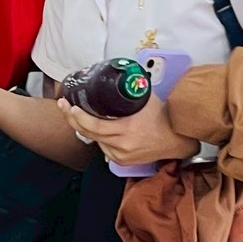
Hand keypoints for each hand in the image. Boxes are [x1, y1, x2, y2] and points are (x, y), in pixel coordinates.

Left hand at [58, 95, 196, 166]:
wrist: (177, 139)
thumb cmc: (163, 118)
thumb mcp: (144, 99)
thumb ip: (127, 92)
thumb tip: (111, 80)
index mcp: (127, 130)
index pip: (94, 126)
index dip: (78, 117)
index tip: (69, 107)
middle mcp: (122, 146)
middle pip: (89, 133)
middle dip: (73, 119)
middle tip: (64, 106)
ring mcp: (121, 156)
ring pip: (95, 140)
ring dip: (85, 128)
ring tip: (77, 114)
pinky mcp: (122, 161)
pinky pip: (103, 147)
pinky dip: (98, 137)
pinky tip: (94, 128)